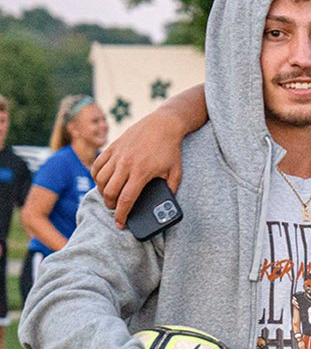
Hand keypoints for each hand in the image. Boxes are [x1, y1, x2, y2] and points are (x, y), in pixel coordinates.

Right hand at [91, 112, 186, 227]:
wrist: (162, 125)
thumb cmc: (170, 150)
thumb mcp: (176, 172)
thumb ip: (170, 189)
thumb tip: (165, 205)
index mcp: (141, 172)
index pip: (126, 200)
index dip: (121, 215)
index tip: (120, 224)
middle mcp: (126, 164)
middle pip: (109, 192)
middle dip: (110, 205)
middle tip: (115, 210)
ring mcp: (117, 155)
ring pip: (99, 180)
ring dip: (102, 192)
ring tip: (109, 197)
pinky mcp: (111, 148)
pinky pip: (96, 165)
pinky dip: (96, 176)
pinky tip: (102, 181)